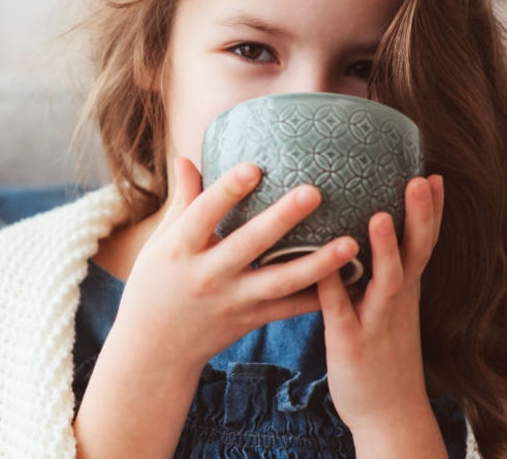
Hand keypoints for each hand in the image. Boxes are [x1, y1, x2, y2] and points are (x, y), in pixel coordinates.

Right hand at [111, 157, 360, 373]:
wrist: (155, 349)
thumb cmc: (155, 285)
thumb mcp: (160, 243)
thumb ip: (182, 202)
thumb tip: (187, 158)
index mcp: (179, 249)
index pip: (204, 215)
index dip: (227, 190)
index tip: (254, 166)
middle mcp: (207, 275)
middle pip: (249, 244)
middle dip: (282, 219)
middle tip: (314, 192)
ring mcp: (232, 301)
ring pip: (279, 282)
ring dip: (317, 263)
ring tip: (350, 243)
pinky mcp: (251, 320)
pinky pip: (290, 308)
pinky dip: (320, 296)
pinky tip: (351, 282)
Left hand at [316, 174, 445, 436]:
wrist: (388, 413)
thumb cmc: (382, 354)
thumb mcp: (388, 308)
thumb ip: (379, 273)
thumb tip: (364, 232)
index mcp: (404, 290)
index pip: (423, 243)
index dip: (431, 211)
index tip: (433, 174)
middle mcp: (396, 300)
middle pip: (415, 252)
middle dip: (421, 216)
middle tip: (421, 179)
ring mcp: (376, 320)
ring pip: (386, 280)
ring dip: (387, 249)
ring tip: (382, 216)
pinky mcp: (350, 341)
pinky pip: (340, 310)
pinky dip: (334, 287)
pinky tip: (324, 266)